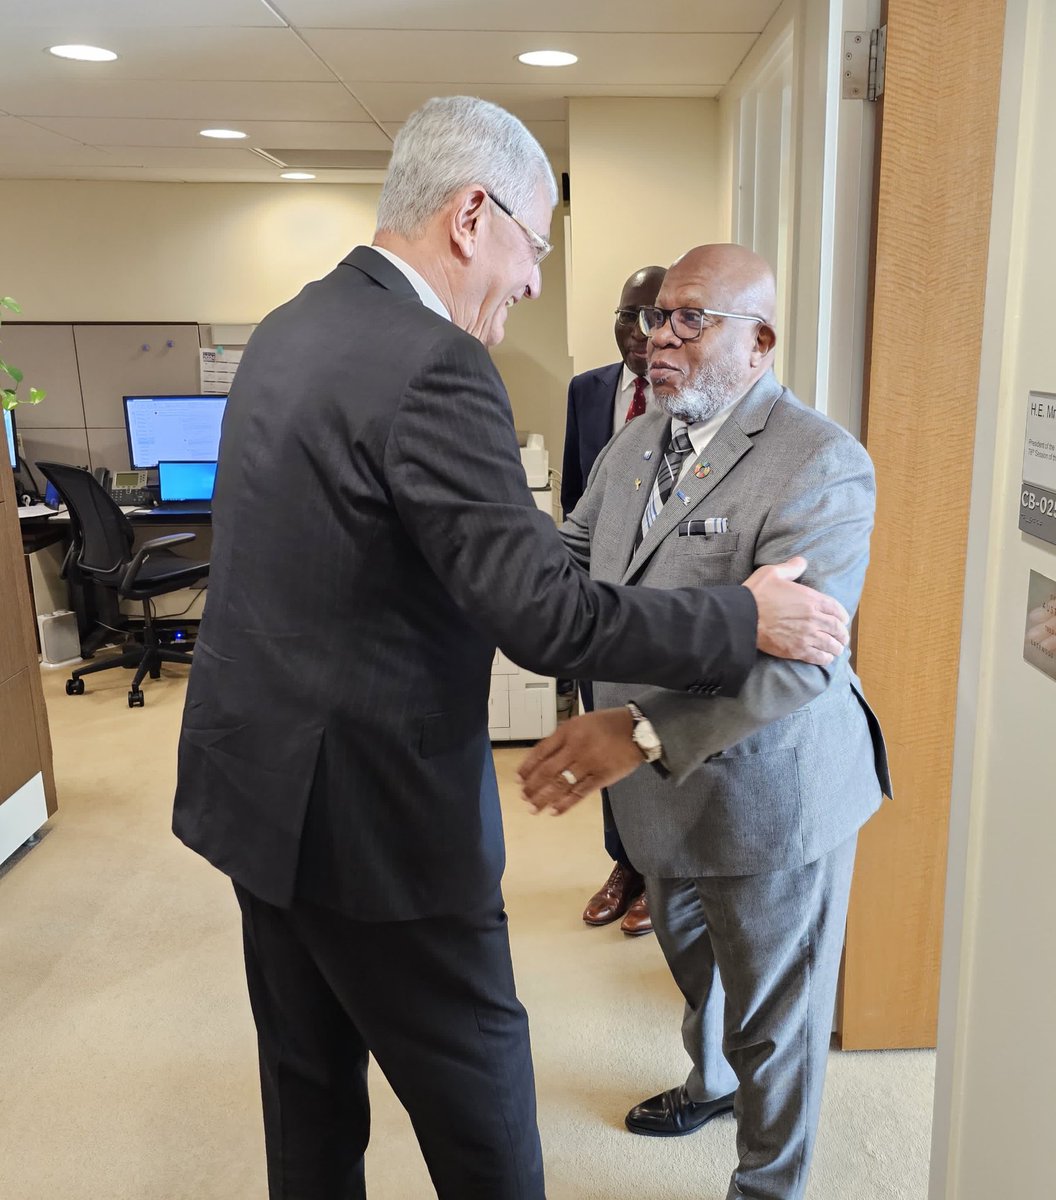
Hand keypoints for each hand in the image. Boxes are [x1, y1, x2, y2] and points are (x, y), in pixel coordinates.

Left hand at [517, 708, 644, 815]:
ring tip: (533, 808)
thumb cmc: (607, 725)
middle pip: (547, 771)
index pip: (541, 751)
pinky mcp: (602, 777)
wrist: (636, 730)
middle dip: (532, 786)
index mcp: (568, 732)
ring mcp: (589, 763)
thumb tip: (542, 758)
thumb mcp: (581, 723)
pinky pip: (580, 793)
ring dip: (544, 798)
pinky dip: (565, 804)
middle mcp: (576, 747)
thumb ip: (562, 738)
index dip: (527, 767)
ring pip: (561, 784)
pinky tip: (554, 811)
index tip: (518, 779)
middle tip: (523, 797)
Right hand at [744, 557, 849, 665]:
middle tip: (842, 637)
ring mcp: (806, 635)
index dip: (841, 615)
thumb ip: (791, 567)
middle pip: (837, 628)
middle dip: (842, 634)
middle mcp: (813, 618)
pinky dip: (825, 658)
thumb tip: (801, 561)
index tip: (843, 620)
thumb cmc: (756, 594)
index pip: (836, 608)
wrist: (743, 617)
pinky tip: (826, 658)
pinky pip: (819, 657)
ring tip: (836, 649)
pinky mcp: (797, 650)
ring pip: (831, 644)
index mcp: (811, 599)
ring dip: (836, 647)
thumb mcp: (773, 573)